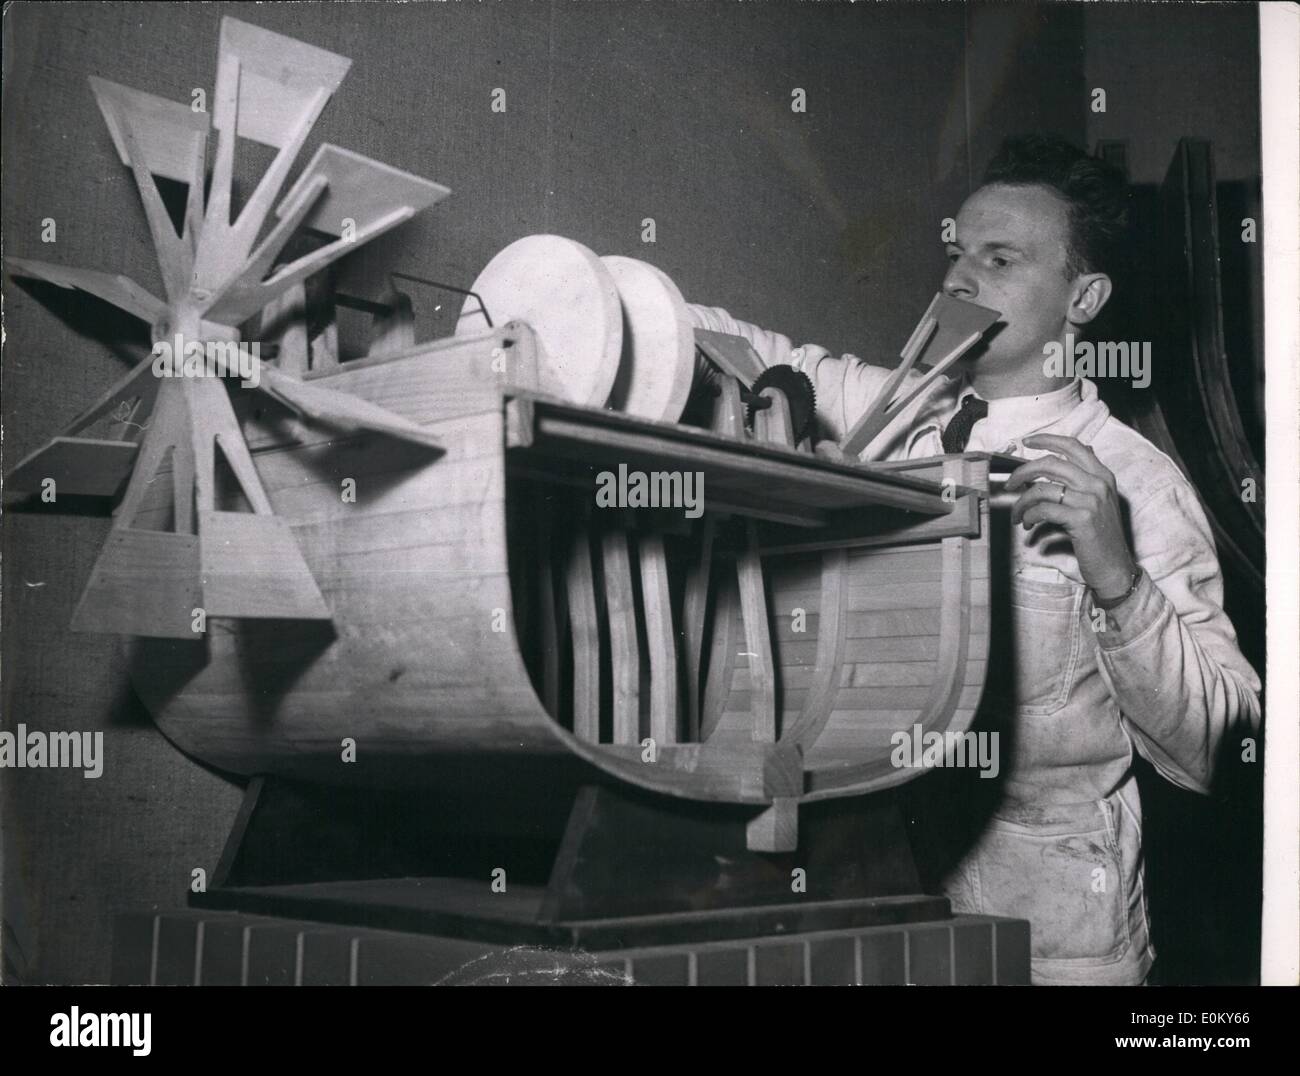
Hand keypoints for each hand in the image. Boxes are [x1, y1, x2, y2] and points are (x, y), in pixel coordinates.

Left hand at [1004, 433, 1136, 598]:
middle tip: (1010, 483)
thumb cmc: (1101, 535)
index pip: (1073, 446)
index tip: (1027, 442)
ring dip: (1022, 502)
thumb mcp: (1101, 500)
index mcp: (1103, 475)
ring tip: (1018, 515)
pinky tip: (1028, 524)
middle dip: (1022, 472)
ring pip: (1041, 488)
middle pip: (1050, 464)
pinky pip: (1043, 509)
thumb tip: (1085, 448)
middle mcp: (1098, 484)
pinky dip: (1030, 516)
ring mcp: (1091, 501)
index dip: (1047, 440)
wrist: (1114, 566)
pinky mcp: (1081, 519)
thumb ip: (1091, 475)